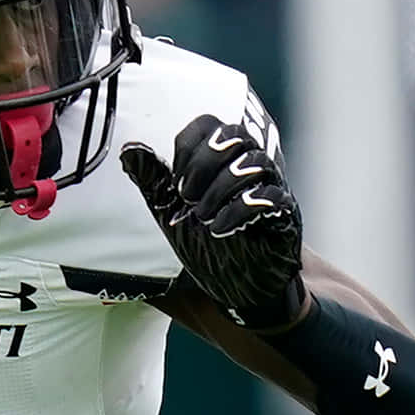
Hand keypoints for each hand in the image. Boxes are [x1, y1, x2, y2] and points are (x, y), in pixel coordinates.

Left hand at [121, 114, 303, 329]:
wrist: (237, 291)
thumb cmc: (208, 247)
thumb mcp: (170, 212)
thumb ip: (153, 181)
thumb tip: (129, 149)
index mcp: (222, 162)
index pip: (209, 124)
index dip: (188, 145)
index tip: (175, 179)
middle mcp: (249, 169)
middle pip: (236, 133)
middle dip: (204, 163)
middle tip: (187, 196)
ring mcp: (271, 190)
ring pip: (256, 161)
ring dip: (221, 187)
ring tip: (202, 216)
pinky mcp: (284, 216)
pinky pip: (272, 197)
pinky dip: (241, 210)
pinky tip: (220, 228)